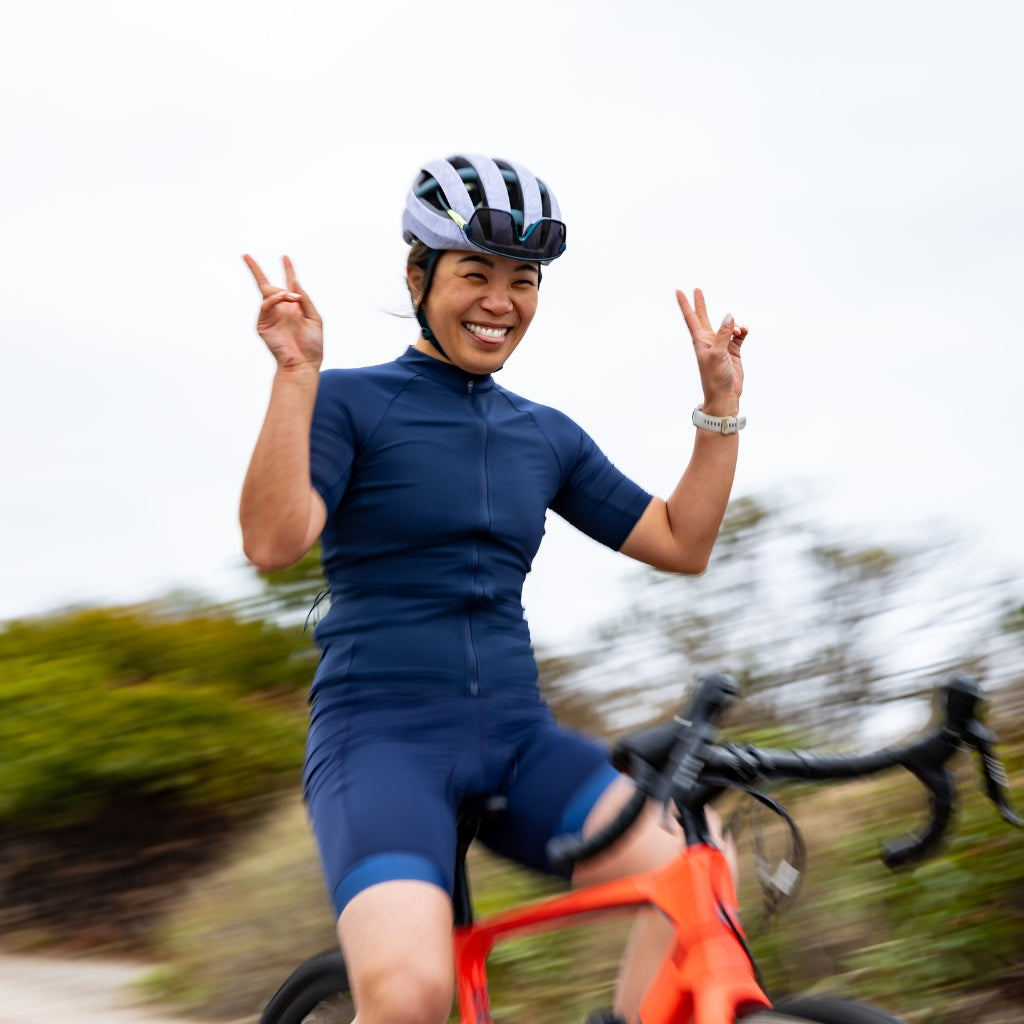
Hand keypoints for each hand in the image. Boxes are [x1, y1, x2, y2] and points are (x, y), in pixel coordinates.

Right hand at [243, 255, 322, 371]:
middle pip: (266, 285)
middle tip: (245, 256)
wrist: (304, 362)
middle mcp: (281, 309)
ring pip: (266, 294)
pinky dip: (273, 299)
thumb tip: (295, 282)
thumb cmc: (312, 344)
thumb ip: (305, 300)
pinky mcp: (263, 324)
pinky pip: (265, 306)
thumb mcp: (314, 318)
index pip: (289, 284)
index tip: (285, 257)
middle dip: (256, 270)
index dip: (288, 270)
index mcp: (295, 307)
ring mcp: (270, 316)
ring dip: (279, 291)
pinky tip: (283, 297)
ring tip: (290, 295)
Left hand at [675, 288, 746, 414]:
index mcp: (700, 340)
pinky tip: (744, 331)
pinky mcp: (733, 350)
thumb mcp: (718, 354)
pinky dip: (742, 330)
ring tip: (738, 331)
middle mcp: (710, 340)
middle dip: (701, 304)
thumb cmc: (715, 377)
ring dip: (734, 324)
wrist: (724, 395)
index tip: (678, 291)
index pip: (691, 318)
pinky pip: (739, 334)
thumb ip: (724, 334)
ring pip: (728, 325)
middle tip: (697, 290)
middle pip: (704, 317)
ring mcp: (722, 345)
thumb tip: (730, 316)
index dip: (685, 304)